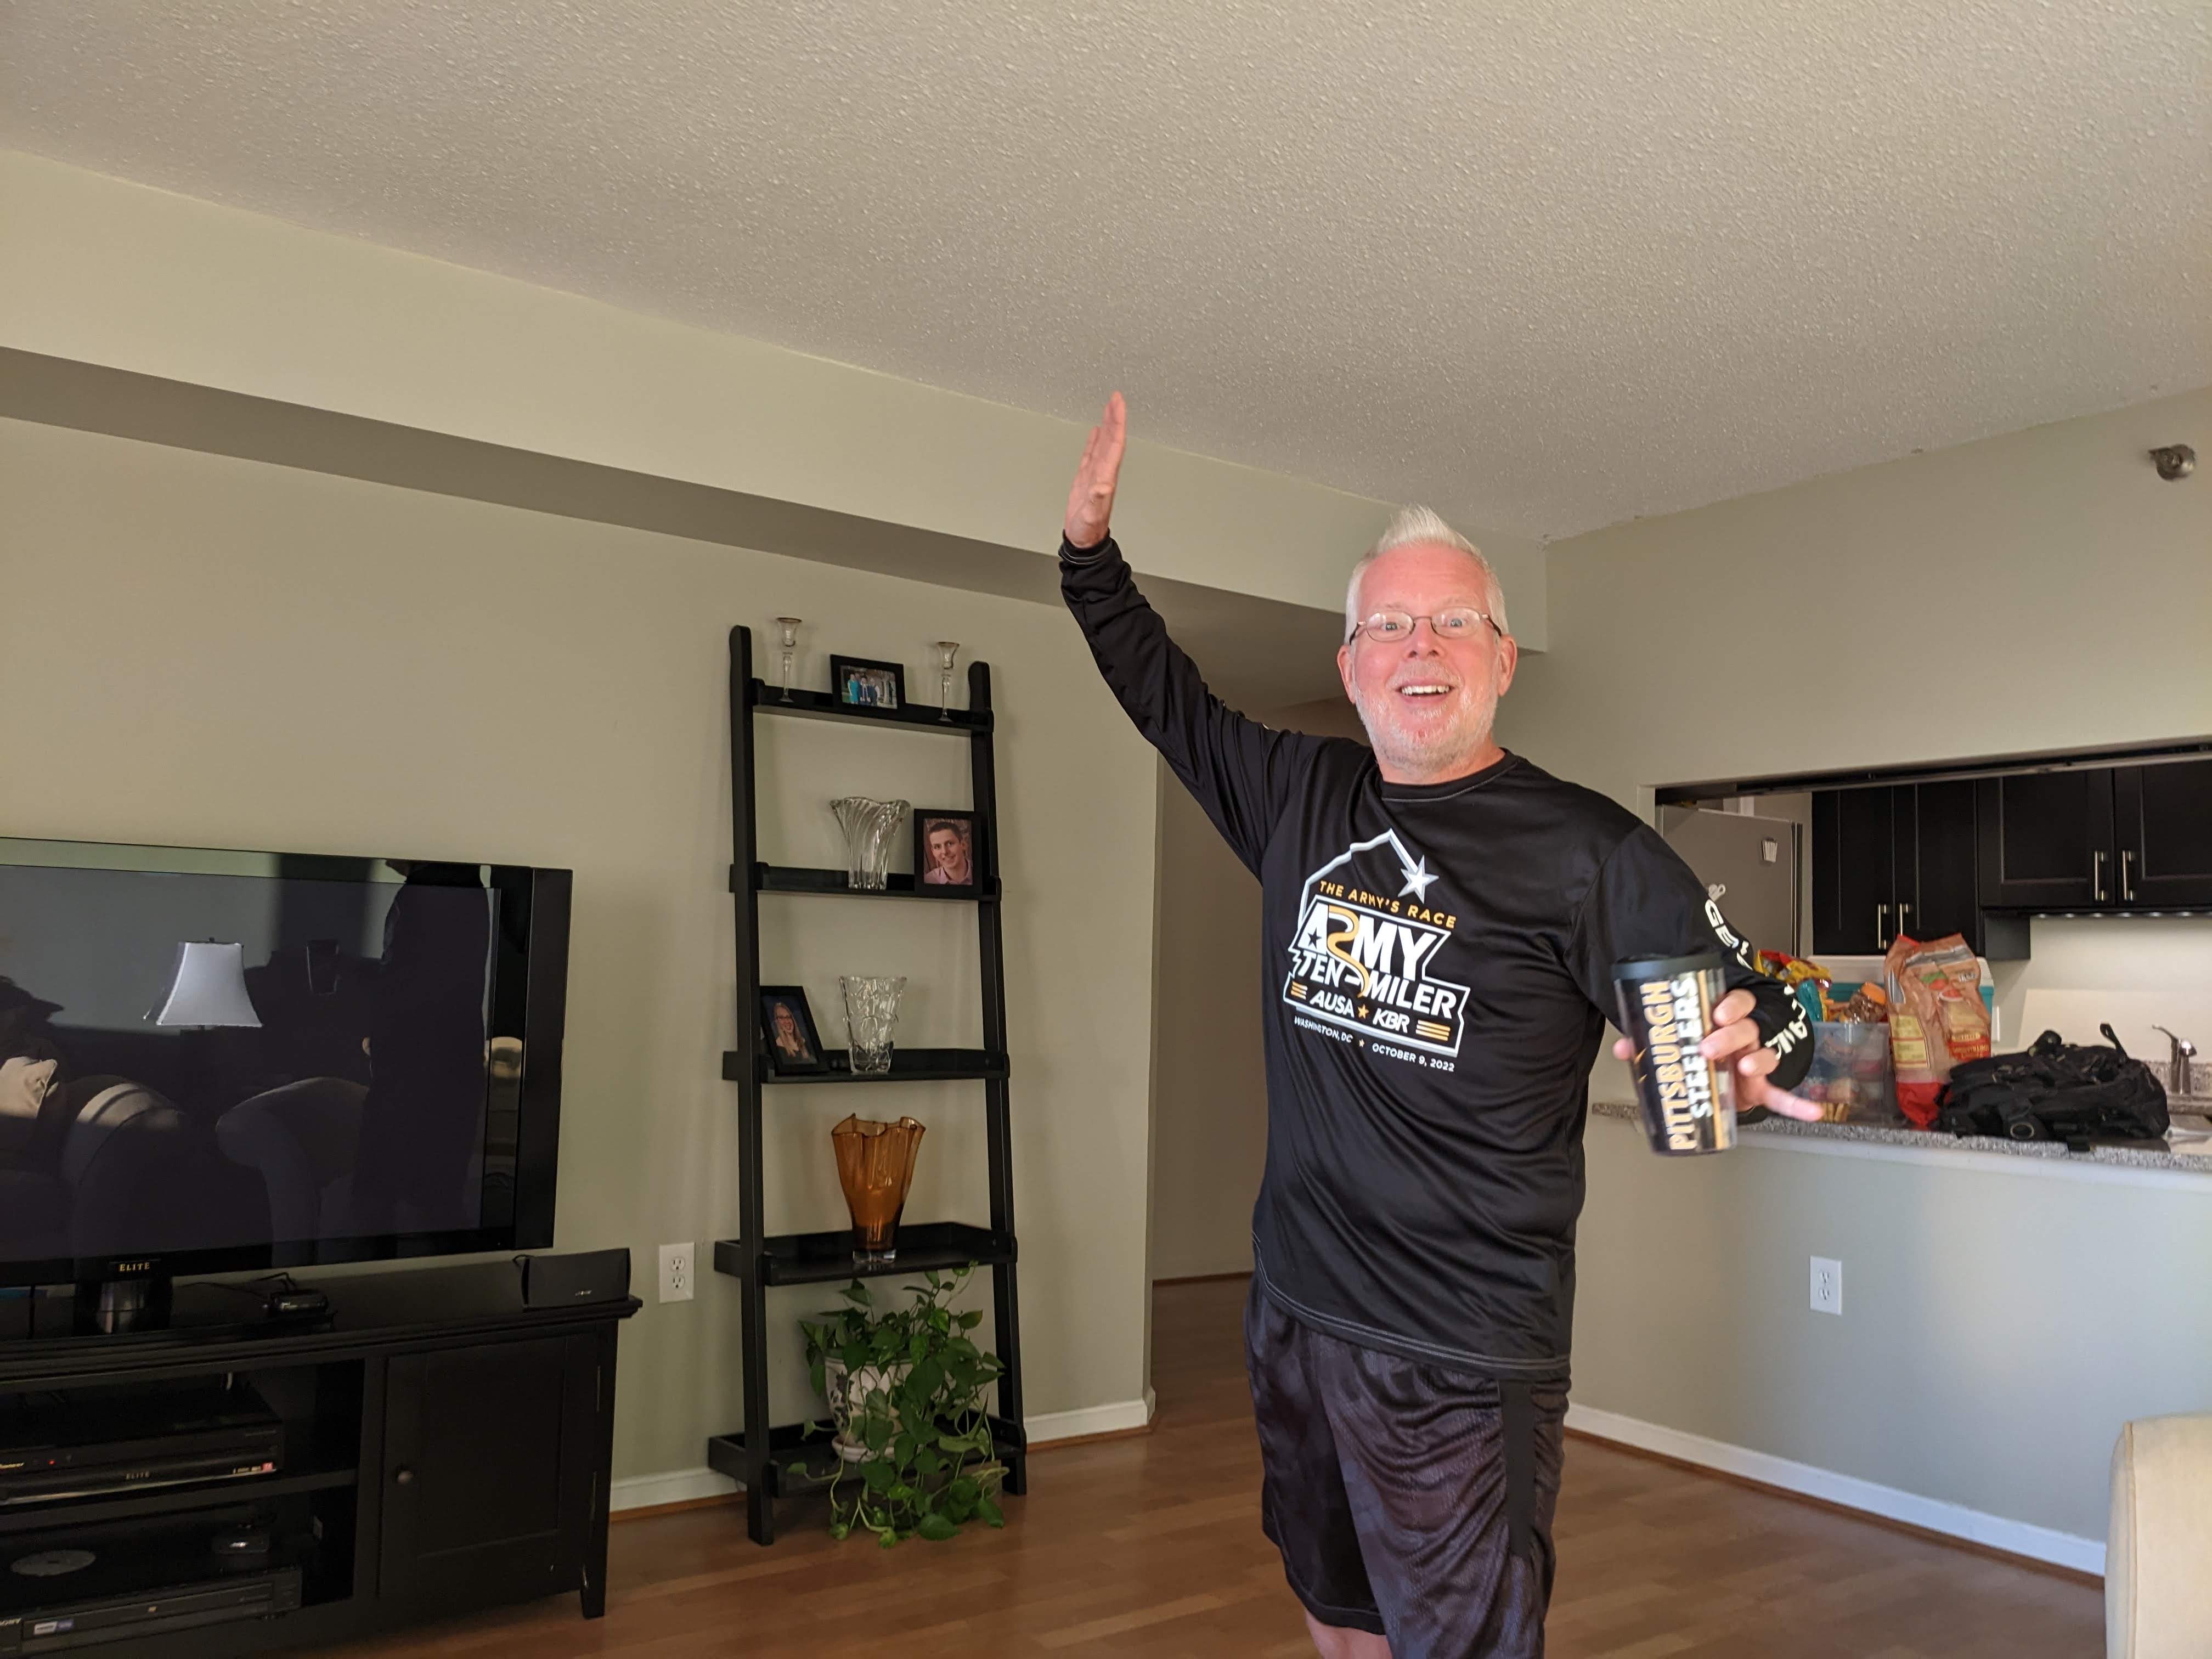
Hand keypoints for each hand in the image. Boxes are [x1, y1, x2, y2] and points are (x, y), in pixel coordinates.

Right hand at [1064, 392, 1126, 548]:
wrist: (1083, 539)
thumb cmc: (1088, 529)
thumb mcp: (1092, 515)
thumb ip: (1098, 499)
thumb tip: (1103, 484)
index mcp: (1107, 475)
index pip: (1115, 442)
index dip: (1117, 421)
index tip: (1117, 403)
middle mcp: (1104, 471)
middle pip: (1112, 438)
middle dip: (1114, 417)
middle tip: (1115, 397)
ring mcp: (1096, 473)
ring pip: (1104, 443)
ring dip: (1108, 425)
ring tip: (1109, 407)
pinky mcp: (1087, 478)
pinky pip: (1092, 453)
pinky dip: (1095, 440)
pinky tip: (1097, 431)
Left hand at [1611, 986, 1821, 1121]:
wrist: (1714, 1070)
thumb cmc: (1697, 1047)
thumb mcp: (1674, 1041)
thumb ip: (1650, 1042)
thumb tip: (1623, 1047)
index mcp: (1726, 1019)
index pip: (1736, 1003)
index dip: (1730, 1005)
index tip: (1717, 1012)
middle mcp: (1745, 1037)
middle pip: (1746, 1029)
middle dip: (1729, 1036)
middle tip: (1708, 1046)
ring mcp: (1754, 1062)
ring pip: (1763, 1055)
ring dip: (1756, 1060)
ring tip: (1743, 1067)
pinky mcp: (1759, 1088)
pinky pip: (1781, 1096)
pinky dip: (1796, 1105)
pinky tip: (1812, 1112)